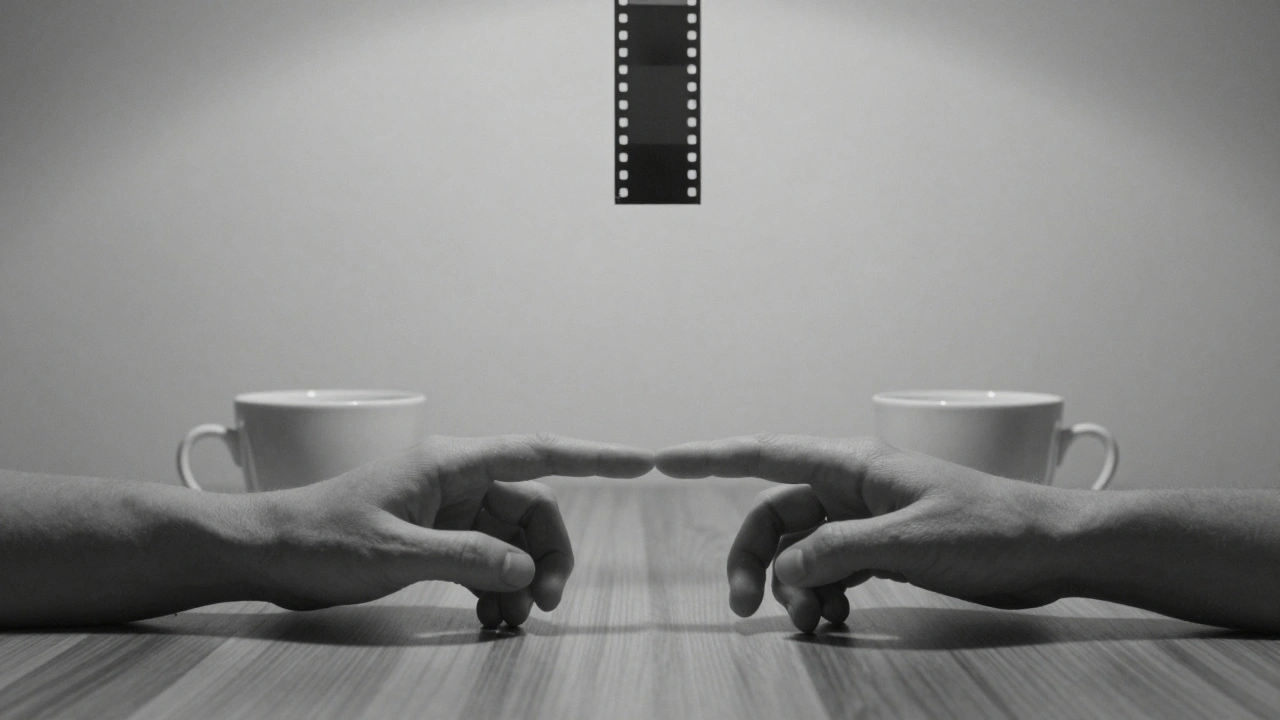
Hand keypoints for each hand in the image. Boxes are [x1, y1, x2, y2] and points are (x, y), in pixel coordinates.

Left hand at [256, 434, 652, 627]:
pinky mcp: (434, 534)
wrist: (266, 552)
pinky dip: (496, 586)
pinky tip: (487, 618)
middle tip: (542, 607)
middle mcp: (456, 479)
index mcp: (450, 464)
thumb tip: (523, 568)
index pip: (537, 451)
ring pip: (512, 537)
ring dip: (521, 578)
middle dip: (548, 555)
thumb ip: (464, 557)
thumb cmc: (319, 539)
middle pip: (532, 508)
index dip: (595, 457)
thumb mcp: (393, 553)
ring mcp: (446, 507)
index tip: (642, 462)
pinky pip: (486, 557)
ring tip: (508, 623)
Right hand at [657, 435, 1075, 631]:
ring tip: (813, 625)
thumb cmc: (990, 531)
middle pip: (776, 515)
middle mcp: (853, 488)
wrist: (1053, 549)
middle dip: (754, 559)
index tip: (664, 460)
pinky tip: (837, 620)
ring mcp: (869, 519)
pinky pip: (832, 569)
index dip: (711, 456)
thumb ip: (837, 552)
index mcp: (854, 467)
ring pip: (803, 549)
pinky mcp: (886, 548)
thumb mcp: (906, 543)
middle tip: (744, 610)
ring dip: (793, 586)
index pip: (766, 453)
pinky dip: (824, 595)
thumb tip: (784, 569)